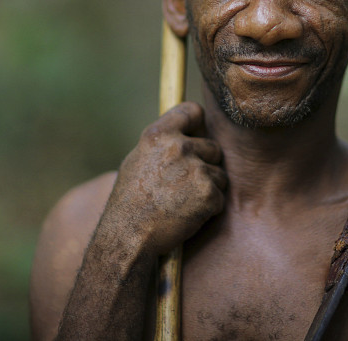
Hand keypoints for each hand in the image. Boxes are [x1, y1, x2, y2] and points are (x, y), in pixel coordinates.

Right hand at [106, 102, 226, 255]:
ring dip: (208, 188)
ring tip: (182, 203)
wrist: (128, 236)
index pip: (192, 111)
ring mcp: (195, 169)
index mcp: (158, 135)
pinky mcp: (208, 193)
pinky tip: (187, 215)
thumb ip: (162, 144)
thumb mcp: (137, 161)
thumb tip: (186, 133)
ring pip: (219, 174)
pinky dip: (209, 209)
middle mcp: (178, 147)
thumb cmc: (130, 202)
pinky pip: (219, 197)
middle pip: (213, 147)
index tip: (196, 135)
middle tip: (184, 186)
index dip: (198, 124)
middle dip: (205, 165)